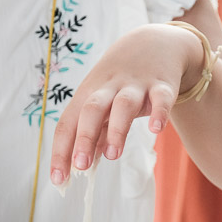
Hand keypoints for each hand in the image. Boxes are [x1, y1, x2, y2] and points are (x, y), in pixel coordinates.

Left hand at [49, 23, 202, 185]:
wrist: (155, 42)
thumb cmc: (120, 82)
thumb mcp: (103, 103)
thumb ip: (95, 134)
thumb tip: (82, 166)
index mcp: (87, 95)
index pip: (68, 124)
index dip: (61, 152)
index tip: (59, 180)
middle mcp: (108, 88)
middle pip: (91, 110)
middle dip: (84, 137)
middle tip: (81, 165)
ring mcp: (135, 85)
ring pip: (123, 105)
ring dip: (118, 130)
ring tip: (113, 155)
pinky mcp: (162, 84)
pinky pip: (160, 98)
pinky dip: (159, 112)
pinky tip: (155, 129)